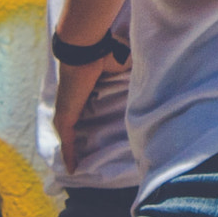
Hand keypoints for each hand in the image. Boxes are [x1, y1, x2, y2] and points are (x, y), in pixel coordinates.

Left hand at [52, 44, 127, 172]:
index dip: (94, 118)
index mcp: (87, 88)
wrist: (87, 48)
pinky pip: (66, 141)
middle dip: (79, 140)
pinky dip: (69, 155)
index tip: (104, 131)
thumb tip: (152, 77)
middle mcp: (74, 100)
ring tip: (80, 168)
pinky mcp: (65, 117)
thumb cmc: (106, 52)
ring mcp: (67, 110)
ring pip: (69, 136)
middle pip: (76, 125)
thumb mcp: (124, 65)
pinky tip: (73, 169)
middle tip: (88, 157)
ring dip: (72, 151)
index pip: (88, 107)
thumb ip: (132, 74)